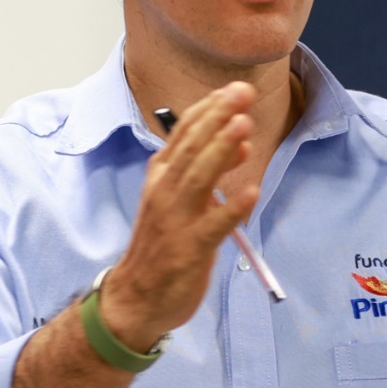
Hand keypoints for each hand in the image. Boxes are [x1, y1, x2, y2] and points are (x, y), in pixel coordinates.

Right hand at [99, 83, 260, 349]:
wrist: (135, 297)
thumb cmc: (162, 245)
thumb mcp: (181, 201)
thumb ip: (208, 171)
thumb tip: (241, 142)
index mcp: (160, 177)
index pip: (184, 134)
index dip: (209, 109)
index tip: (234, 89)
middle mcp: (164, 192)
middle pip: (191, 148)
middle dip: (217, 118)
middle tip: (243, 93)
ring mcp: (174, 220)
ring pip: (198, 178)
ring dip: (221, 150)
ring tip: (243, 126)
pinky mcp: (188, 250)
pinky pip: (213, 226)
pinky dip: (231, 209)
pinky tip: (251, 192)